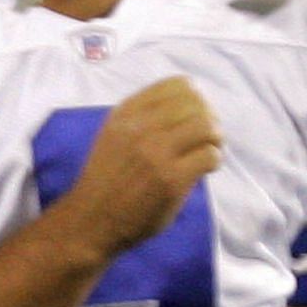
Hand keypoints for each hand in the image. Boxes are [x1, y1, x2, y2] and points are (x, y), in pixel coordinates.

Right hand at [62, 78, 219, 259]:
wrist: (91, 220)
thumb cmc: (108, 181)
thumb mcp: (114, 135)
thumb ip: (142, 118)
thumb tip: (191, 107)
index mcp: (126, 113)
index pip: (177, 85)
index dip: (196, 101)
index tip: (194, 119)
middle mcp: (140, 127)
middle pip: (196, 103)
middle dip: (210, 119)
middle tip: (208, 139)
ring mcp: (155, 153)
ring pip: (206, 125)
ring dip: (216, 139)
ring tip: (209, 152)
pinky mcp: (171, 179)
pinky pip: (209, 155)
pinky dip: (214, 160)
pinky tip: (206, 170)